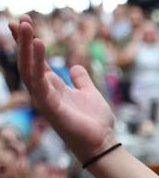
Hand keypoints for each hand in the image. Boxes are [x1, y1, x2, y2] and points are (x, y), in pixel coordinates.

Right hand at [11, 17, 115, 160]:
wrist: (104, 143)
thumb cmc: (96, 123)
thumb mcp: (90, 94)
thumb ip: (81, 80)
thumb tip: (76, 67)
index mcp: (54, 88)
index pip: (36, 62)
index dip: (30, 44)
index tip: (24, 23)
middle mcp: (45, 92)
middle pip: (28, 62)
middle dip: (23, 41)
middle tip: (20, 19)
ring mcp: (45, 99)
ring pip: (28, 69)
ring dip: (26, 47)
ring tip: (26, 27)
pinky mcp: (49, 107)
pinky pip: (38, 81)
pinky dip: (37, 62)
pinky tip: (39, 45)